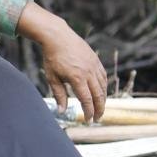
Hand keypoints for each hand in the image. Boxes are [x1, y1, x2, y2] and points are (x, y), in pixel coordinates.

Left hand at [15, 1, 107, 122]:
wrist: (58, 36)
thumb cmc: (52, 58)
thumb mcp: (52, 78)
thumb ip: (59, 95)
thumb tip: (62, 112)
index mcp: (77, 78)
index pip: (87, 100)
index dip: (89, 112)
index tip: (88, 120)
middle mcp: (88, 72)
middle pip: (99, 95)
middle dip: (99, 109)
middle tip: (97, 119)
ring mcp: (94, 65)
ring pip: (103, 86)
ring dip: (103, 99)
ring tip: (99, 108)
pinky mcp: (95, 60)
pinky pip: (103, 76)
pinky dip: (104, 87)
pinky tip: (101, 93)